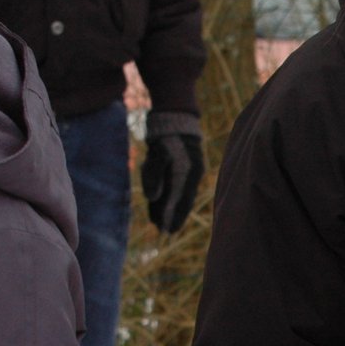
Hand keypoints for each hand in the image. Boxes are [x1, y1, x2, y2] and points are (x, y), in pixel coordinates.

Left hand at [141, 111, 204, 233]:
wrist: (176, 114)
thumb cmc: (165, 133)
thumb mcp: (158, 153)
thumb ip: (154, 175)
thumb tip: (152, 198)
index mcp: (188, 174)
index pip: (180, 201)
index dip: (173, 217)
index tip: (166, 230)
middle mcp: (192, 174)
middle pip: (181, 200)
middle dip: (171, 215)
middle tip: (162, 230)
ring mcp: (190, 169)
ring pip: (179, 193)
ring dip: (169, 206)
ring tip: (159, 219)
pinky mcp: (186, 164)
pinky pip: (179, 185)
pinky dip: (171, 195)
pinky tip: (163, 200)